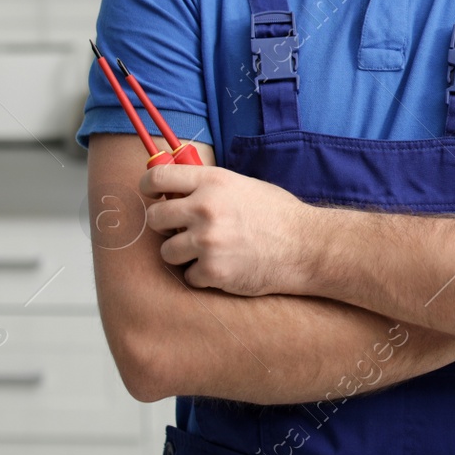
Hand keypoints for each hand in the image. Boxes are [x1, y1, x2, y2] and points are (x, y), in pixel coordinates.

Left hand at [142, 165, 313, 295]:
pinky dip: (203, 276)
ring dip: (183, 255)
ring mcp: (207, 241)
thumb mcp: (245, 186)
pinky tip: (225, 268)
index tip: (152, 196)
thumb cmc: (279, 216)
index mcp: (213, 182)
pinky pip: (189, 276)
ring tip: (209, 252)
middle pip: (154, 218)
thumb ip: (210, 187)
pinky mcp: (212, 271)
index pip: (158, 178)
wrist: (306, 246)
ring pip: (166, 252)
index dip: (148, 187)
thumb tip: (176, 190)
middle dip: (165, 227)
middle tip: (183, 231)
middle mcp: (205, 208)